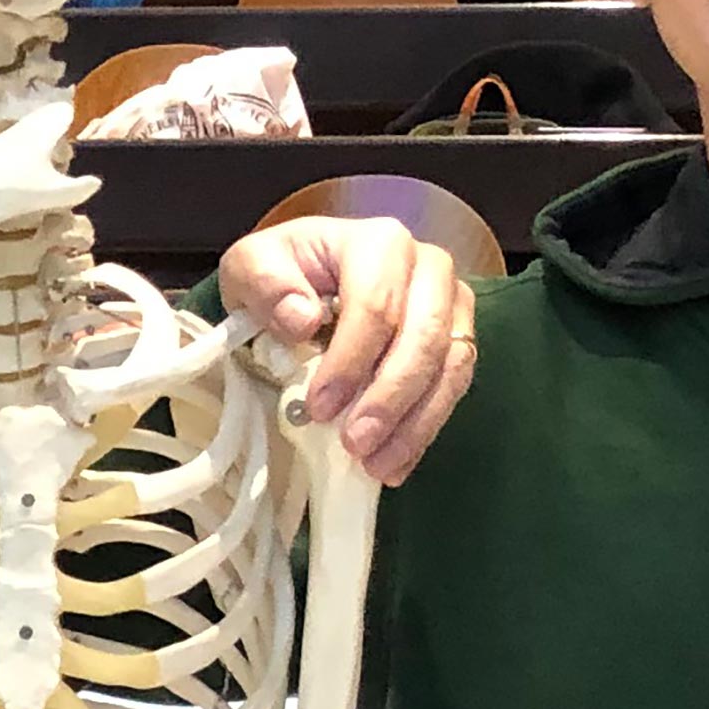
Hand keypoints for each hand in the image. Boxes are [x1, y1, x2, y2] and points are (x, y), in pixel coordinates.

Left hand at [217, 215, 475, 485]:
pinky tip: (395, 464)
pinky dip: (425, 430)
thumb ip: (265, 283)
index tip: (320, 407)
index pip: (376, 304)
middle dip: (390, 398)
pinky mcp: (457, 340)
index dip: (351, 361)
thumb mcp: (250, 267)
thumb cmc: (280, 276)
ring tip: (375, 465)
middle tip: (354, 445)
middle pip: (425, 337)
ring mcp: (451, 304)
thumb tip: (302, 319)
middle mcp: (428, 267)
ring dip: (415, 422)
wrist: (305, 283)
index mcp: (378, 243)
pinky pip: (454, 388)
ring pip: (451, 366)